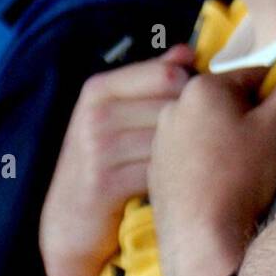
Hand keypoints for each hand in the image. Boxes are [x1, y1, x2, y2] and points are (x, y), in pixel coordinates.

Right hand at [39, 44, 192, 275]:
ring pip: (170, 140)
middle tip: (205, 144)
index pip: (168, 75)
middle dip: (195, 125)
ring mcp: (97, 148)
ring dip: (189, 155)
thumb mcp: (120, 116)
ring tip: (194, 166)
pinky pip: (159, 172)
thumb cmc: (105, 165)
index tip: (205, 111)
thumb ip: (152, 80)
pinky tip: (177, 187)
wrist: (70, 225)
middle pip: (174, 107)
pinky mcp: (104, 183)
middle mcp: (96, 113)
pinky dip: (174, 181)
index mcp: (100, 88)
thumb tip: (187, 49)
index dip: (194, 93)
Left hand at [151, 39, 275, 275]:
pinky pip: (191, 154)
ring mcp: (161, 139)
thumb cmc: (241, 177)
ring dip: (228, 141)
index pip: (256, 77)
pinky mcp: (155, 169)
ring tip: (243, 173)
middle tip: (264, 153)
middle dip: (251, 120)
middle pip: (230, 102)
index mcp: (203, 86)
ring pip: (209, 129)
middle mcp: (174, 105)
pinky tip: (220, 187)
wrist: (200, 239)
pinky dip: (207, 163)